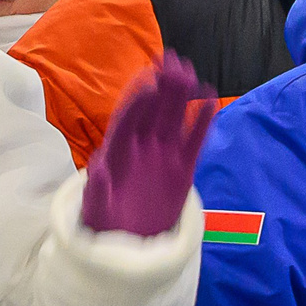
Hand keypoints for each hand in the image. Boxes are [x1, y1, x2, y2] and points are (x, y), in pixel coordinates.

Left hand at [83, 53, 215, 237]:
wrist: (126, 242)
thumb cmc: (103, 221)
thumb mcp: (95, 209)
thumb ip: (96, 190)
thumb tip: (97, 171)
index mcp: (115, 153)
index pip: (126, 121)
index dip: (136, 102)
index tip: (148, 83)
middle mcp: (139, 148)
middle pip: (151, 112)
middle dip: (160, 88)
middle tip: (173, 62)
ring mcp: (162, 156)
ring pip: (172, 120)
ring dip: (181, 97)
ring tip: (191, 73)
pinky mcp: (182, 168)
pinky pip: (193, 141)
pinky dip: (201, 122)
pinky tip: (210, 101)